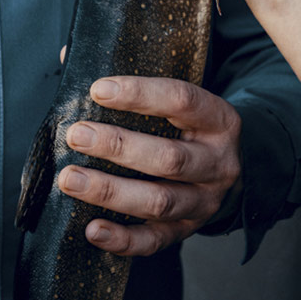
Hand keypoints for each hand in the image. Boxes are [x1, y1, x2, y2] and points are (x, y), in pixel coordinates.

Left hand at [56, 77, 241, 256]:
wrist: (230, 172)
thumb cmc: (190, 129)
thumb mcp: (179, 102)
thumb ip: (133, 84)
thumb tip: (71, 58)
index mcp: (218, 120)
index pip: (182, 100)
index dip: (140, 94)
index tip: (98, 90)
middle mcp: (218, 163)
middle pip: (169, 159)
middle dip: (118, 146)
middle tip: (76, 135)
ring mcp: (204, 201)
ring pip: (159, 202)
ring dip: (110, 192)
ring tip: (70, 179)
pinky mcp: (187, 231)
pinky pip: (155, 242)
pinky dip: (123, 239)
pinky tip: (92, 229)